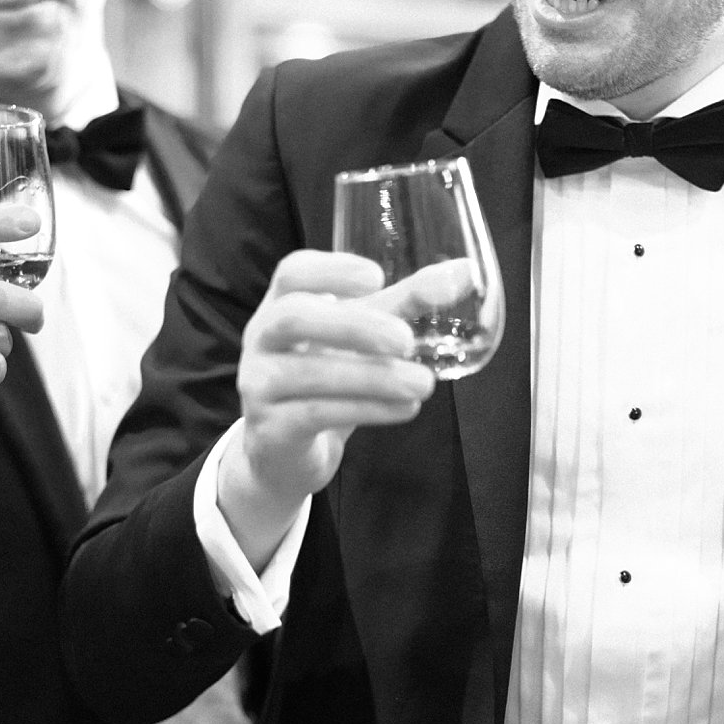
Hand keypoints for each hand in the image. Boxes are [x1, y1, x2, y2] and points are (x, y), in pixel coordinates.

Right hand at [218, 249, 437, 570]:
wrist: (284, 453)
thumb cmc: (324, 377)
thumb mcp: (362, 336)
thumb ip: (406, 302)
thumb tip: (464, 273)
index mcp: (281, 304)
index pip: (292, 272)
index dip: (330, 270)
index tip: (377, 276)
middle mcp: (262, 339)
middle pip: (294, 317)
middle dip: (353, 325)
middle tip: (406, 339)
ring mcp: (259, 385)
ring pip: (310, 373)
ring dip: (374, 377)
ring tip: (424, 383)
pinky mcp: (271, 429)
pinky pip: (317, 413)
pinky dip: (367, 409)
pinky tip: (405, 408)